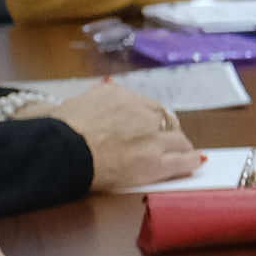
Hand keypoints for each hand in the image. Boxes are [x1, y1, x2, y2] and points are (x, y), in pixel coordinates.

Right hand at [54, 81, 202, 190]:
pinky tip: (196, 162)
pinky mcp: (155, 161)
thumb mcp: (75, 103)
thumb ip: (95, 99)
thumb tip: (104, 93)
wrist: (61, 151)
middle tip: (166, 141)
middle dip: (165, 131)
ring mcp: (150, 137)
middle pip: (164, 120)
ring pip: (177, 140)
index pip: (144, 105)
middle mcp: (139, 112)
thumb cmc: (59, 132)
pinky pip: (182, 160)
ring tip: (183, 153)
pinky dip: (191, 161)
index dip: (149, 119)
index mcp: (118, 96)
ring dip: (179, 146)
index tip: (149, 126)